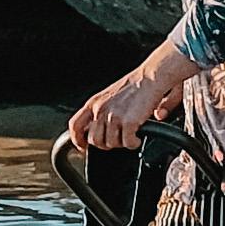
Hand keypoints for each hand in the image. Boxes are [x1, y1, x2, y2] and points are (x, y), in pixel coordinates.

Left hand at [65, 52, 191, 155]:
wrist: (150, 78)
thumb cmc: (134, 87)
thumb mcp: (109, 97)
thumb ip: (101, 111)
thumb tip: (97, 130)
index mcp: (93, 103)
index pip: (75, 125)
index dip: (77, 140)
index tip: (83, 147)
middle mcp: (100, 109)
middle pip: (94, 140)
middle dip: (105, 144)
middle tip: (117, 140)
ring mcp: (113, 116)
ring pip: (110, 143)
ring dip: (121, 144)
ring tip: (129, 136)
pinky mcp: (128, 122)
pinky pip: (127, 143)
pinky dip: (133, 144)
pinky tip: (137, 139)